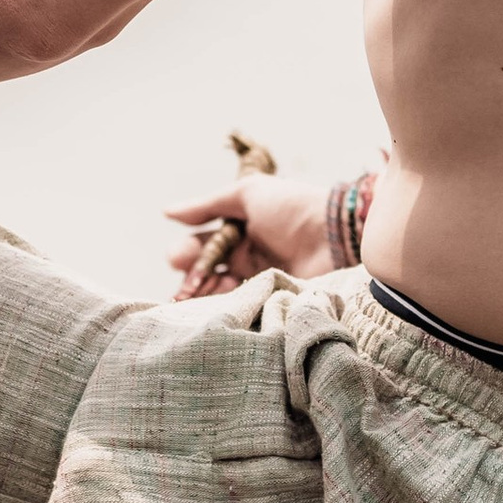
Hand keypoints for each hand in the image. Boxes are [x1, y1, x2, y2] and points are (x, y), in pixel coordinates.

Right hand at [163, 173, 335, 294]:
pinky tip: (216, 307)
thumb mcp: (248, 194)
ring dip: (204, 295)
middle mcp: (246, 258)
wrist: (335, 236)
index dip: (186, 253)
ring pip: (219, 294)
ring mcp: (259, 281)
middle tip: (186, 283)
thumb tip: (167, 212)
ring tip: (198, 297)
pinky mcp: (271, 301)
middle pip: (206, 273)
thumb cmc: (293, 209)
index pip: (201, 245)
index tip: (178, 259)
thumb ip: (208, 206)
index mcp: (239, 232)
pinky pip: (240, 308)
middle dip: (190, 278)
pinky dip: (224, 308)